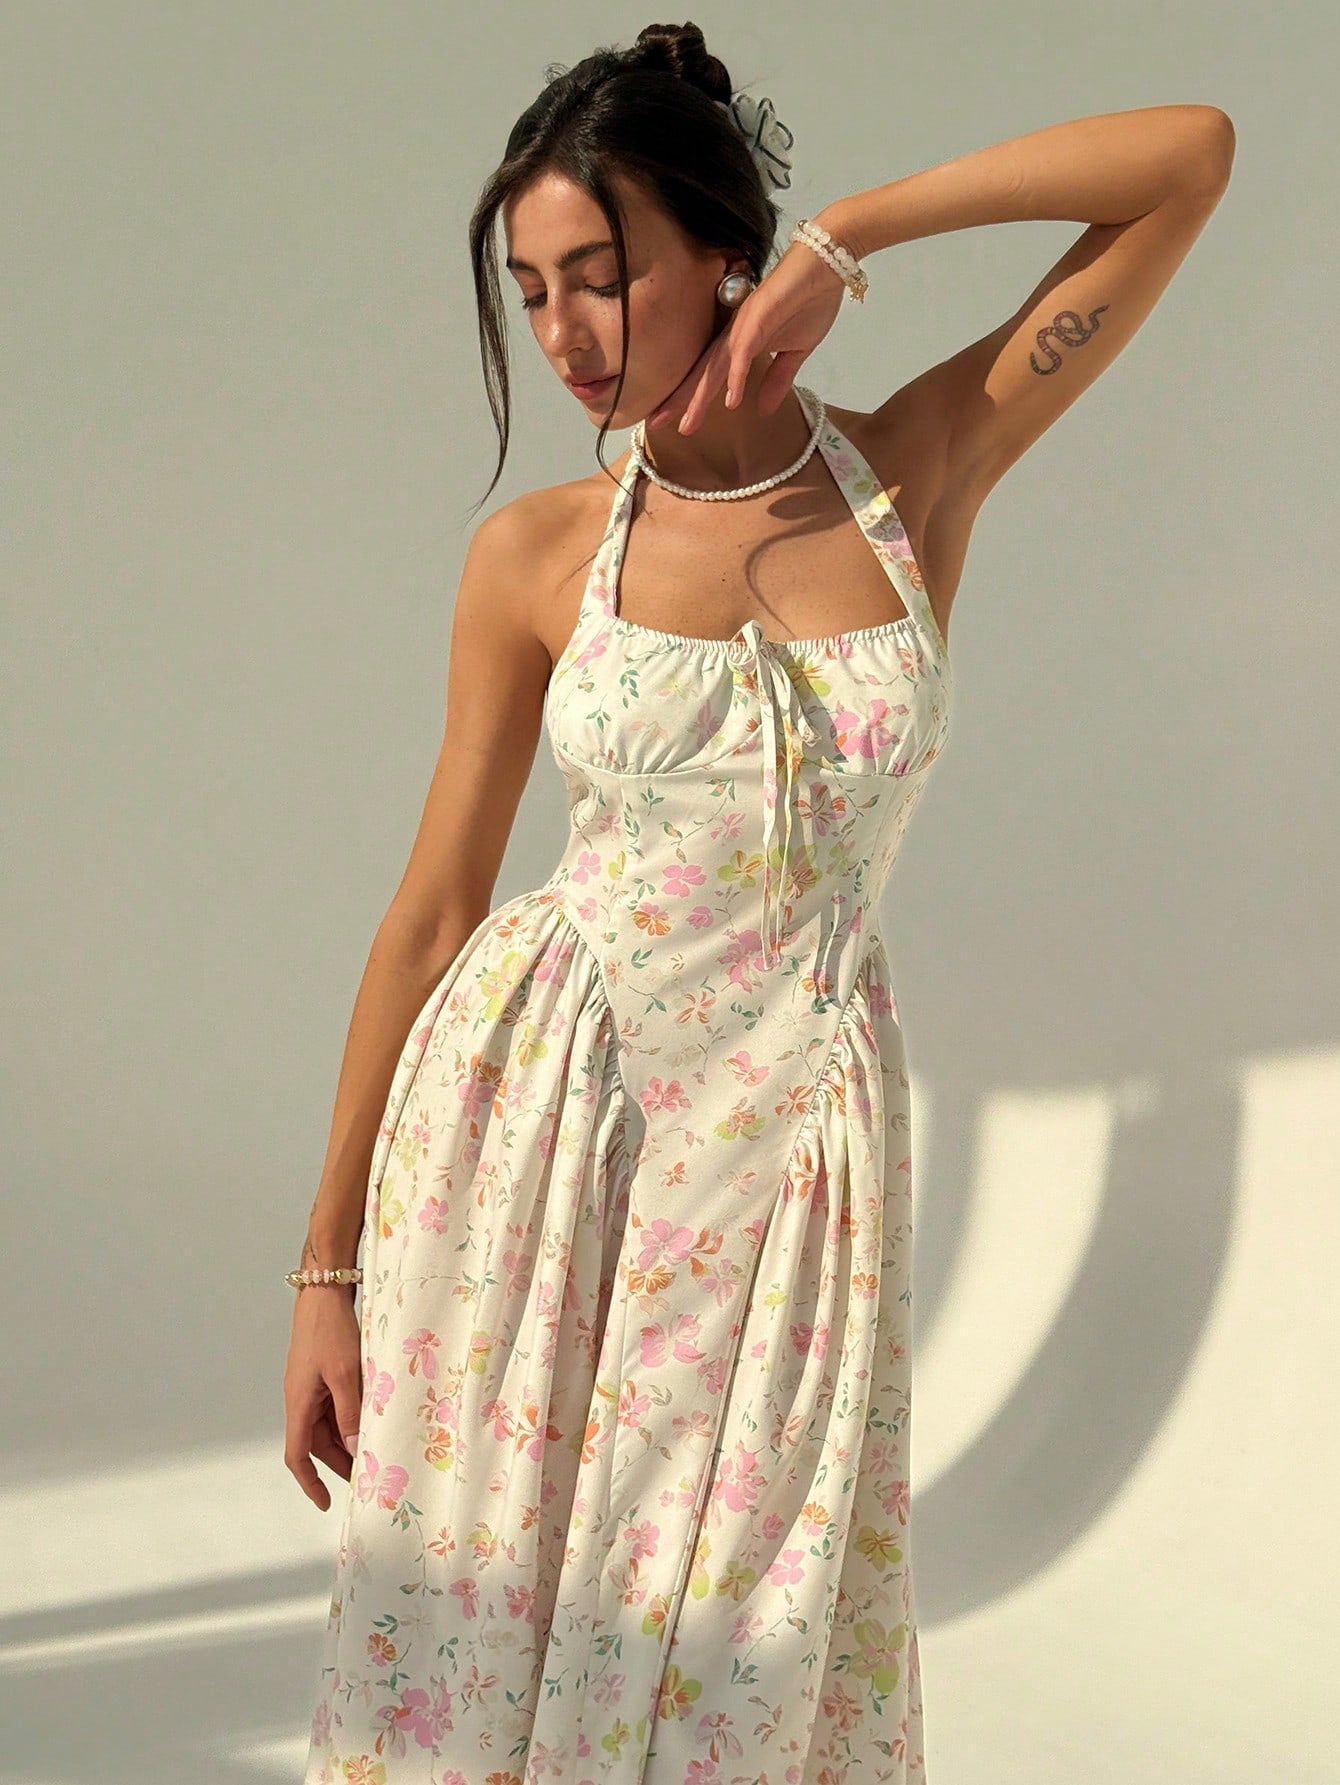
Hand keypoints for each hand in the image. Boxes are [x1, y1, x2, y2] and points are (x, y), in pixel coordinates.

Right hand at [283, 1287, 363, 1509]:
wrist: (324, 1290)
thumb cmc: (331, 1331)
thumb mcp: (345, 1376)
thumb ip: (350, 1414)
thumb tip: (353, 1449)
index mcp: (298, 1403)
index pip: (297, 1455)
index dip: (309, 1483)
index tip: (326, 1503)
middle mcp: (300, 1398)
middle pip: (316, 1443)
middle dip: (339, 1463)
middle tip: (367, 1477)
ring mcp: (310, 1385)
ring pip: (326, 1424)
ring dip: (346, 1439)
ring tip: (372, 1450)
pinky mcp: (321, 1373)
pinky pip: (332, 1404)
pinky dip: (348, 1417)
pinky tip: (369, 1417)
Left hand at [647, 239, 847, 434]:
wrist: (825, 265)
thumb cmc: (808, 301)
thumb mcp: (794, 352)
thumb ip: (777, 379)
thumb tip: (763, 410)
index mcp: (740, 343)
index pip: (710, 377)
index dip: (691, 399)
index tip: (675, 423)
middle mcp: (735, 335)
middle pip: (703, 374)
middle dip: (680, 401)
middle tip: (656, 425)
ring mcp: (744, 325)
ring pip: (716, 366)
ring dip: (701, 396)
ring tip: (687, 423)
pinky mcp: (760, 317)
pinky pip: (744, 350)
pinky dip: (736, 376)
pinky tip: (731, 400)